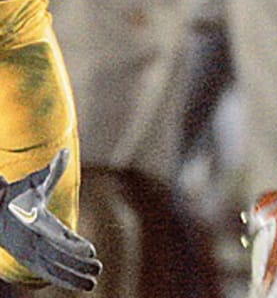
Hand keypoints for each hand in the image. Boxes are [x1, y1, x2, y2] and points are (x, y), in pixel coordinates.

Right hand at [0, 149, 100, 290]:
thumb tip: (64, 152)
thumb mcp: (34, 183)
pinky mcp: (32, 261)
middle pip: (58, 258)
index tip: (91, 250)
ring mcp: (31, 254)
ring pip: (53, 270)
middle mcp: (33, 242)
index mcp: (35, 224)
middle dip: (77, 266)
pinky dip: (63, 280)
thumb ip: (52, 171)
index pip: (56, 237)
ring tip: (93, 284)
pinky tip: (79, 284)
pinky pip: (48, 273)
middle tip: (98, 269)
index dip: (73, 245)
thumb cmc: (18, 196)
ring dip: (72, 278)